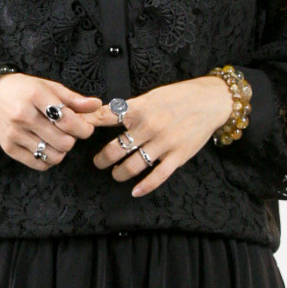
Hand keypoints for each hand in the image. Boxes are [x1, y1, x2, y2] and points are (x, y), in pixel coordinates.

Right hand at [0, 74, 102, 170]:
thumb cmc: (25, 90)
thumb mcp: (49, 87)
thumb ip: (74, 99)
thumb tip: (97, 105)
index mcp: (35, 96)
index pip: (68, 120)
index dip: (84, 128)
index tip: (86, 127)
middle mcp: (23, 116)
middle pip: (63, 141)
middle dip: (73, 139)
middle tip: (69, 132)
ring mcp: (14, 134)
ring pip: (53, 156)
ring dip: (61, 150)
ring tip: (57, 139)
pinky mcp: (9, 148)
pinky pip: (38, 164)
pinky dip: (48, 159)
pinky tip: (47, 147)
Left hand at [86, 76, 233, 195]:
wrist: (210, 101)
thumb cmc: (179, 96)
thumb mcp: (151, 96)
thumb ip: (130, 109)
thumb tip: (103, 115)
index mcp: (139, 109)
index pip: (106, 117)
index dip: (87, 125)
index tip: (76, 131)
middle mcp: (149, 127)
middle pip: (115, 149)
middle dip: (102, 158)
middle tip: (98, 161)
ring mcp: (164, 143)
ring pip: (132, 166)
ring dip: (119, 173)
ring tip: (115, 173)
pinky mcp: (178, 156)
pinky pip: (158, 177)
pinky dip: (144, 186)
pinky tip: (135, 191)